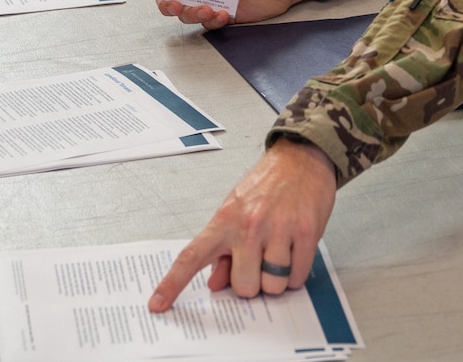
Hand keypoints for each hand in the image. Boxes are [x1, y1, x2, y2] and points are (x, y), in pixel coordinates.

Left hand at [148, 138, 337, 310]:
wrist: (301, 159)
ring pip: (273, 286)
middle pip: (244, 287)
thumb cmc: (266, 185)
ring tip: (279, 252)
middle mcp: (248, 226)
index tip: (157, 304)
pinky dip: (296, 273)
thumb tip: (214, 283)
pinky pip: (298, 277)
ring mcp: (278, 230)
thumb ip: (222, 250)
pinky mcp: (305, 233)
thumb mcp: (234, 210)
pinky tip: (294, 252)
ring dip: (277, 279)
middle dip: (253, 281)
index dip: (172, 283)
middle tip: (259, 259)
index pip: (192, 257)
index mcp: (224, 221)